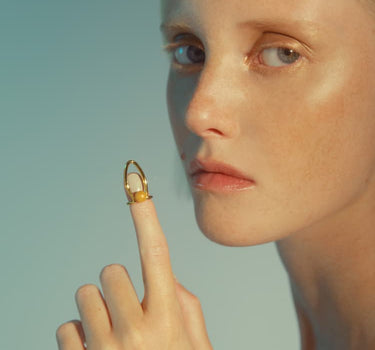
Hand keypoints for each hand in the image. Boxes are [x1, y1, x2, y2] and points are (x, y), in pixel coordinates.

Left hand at [56, 198, 212, 349]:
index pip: (156, 255)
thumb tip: (166, 273)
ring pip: (85, 295)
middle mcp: (135, 332)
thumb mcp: (195, 343)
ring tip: (112, 331)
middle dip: (117, 283)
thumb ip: (185, 305)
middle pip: (110, 271)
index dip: (147, 218)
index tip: (138, 190)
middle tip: (126, 307)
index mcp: (167, 320)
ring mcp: (105, 349)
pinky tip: (96, 349)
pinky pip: (66, 328)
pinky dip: (78, 335)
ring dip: (97, 307)